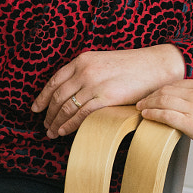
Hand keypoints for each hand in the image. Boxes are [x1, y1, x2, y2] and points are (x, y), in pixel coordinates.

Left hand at [31, 44, 184, 138]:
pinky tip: (64, 131)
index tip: (36, 108)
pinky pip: (80, 115)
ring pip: (66, 107)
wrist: (155, 65)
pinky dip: (69, 125)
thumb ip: (87, 72)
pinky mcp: (105, 98)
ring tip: (51, 132)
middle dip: (48, 113)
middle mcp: (85, 71)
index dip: (43, 96)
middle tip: (44, 125)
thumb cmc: (133, 65)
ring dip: (56, 122)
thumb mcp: (104, 61)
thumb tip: (73, 91)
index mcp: (84, 59)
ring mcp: (94, 84)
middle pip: (58, 96)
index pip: (55, 80)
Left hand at [137, 79, 192, 154]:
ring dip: (149, 104)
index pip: (178, 84)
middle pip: (167, 90)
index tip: (157, 94)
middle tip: (143, 100)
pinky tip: (147, 116)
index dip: (164, 89)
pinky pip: (166, 115)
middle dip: (152, 95)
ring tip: (141, 108)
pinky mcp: (189, 123)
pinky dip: (154, 114)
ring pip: (164, 101)